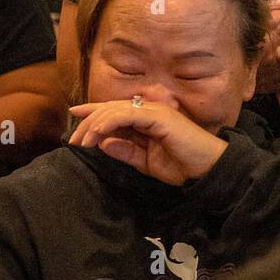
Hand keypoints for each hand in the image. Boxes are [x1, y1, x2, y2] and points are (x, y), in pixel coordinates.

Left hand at [68, 99, 225, 184]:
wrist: (207, 169)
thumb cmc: (182, 166)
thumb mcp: (146, 163)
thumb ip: (127, 152)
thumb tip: (103, 143)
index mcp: (147, 121)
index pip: (115, 112)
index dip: (93, 112)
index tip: (74, 117)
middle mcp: (149, 112)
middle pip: (111, 109)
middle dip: (88, 122)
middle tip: (72, 140)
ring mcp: (155, 112)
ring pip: (116, 110)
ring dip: (95, 124)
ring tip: (81, 141)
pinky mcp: (158, 117)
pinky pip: (128, 115)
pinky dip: (110, 122)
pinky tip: (98, 133)